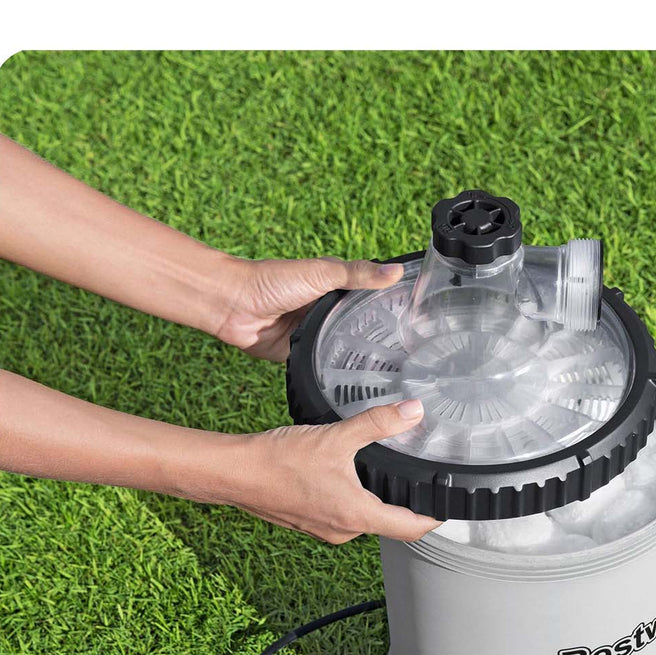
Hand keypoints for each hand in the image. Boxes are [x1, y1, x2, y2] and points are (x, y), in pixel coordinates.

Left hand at [215, 256, 404, 361]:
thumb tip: (396, 272)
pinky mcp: (304, 353)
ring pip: (346, 347)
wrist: (233, 306)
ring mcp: (318, 333)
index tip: (422, 320)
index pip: (373, 296)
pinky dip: (337, 371)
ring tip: (395, 373)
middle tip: (415, 355)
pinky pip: (325, 364)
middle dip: (382, 338)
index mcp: (337, 287)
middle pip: (362, 325)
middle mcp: (330, 311)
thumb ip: (357, 274)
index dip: (394, 306)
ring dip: (361, 356)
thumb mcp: (321, 274)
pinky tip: (360, 382)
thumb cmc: (273, 281)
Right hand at [232, 398, 439, 543]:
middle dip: (407, 503)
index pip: (413, 528)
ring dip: (377, 498)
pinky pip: (342, 514)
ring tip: (388, 471)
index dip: (436, 517)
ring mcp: (325, 529)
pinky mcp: (309, 522)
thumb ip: (378, 423)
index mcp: (357, 517)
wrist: (234, 472)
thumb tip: (413, 411)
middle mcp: (344, 531)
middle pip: (391, 523)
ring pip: (364, 517)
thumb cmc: (279, 461)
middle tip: (422, 478)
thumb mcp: (337, 436)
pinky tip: (347, 474)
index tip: (450, 504)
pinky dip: (352, 498)